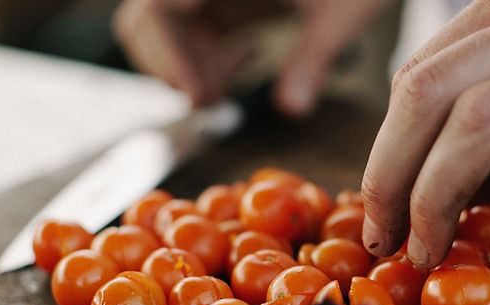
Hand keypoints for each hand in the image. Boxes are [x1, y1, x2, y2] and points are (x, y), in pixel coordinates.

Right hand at [113, 0, 392, 115]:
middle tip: (211, 98)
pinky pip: (185, 27)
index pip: (162, 6)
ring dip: (185, 62)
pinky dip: (202, 55)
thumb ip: (313, 57)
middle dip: (172, 64)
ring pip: (159, 25)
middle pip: (147, 18)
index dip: (169, 49)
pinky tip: (245, 56)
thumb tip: (292, 108)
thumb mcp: (342, 10)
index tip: (198, 92)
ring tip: (237, 73)